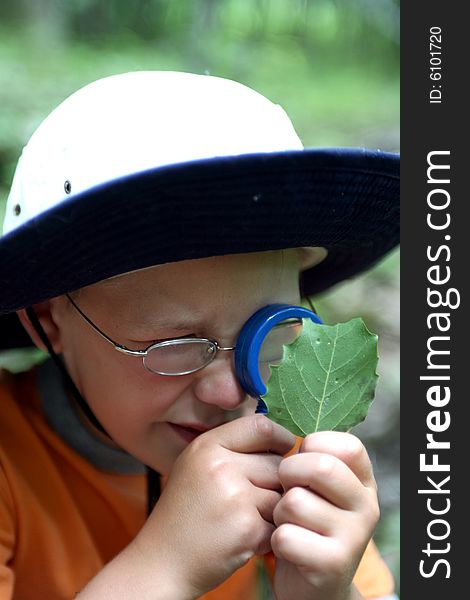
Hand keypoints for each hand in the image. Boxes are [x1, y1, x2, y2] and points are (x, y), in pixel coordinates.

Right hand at [132, 415, 294, 597]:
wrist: (162, 563)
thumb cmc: (185, 514)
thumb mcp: (196, 466)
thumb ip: (232, 448)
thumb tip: (280, 438)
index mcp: (206, 446)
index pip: (260, 426)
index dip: (279, 438)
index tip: (282, 450)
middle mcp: (219, 466)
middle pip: (277, 462)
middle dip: (274, 481)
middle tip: (251, 500)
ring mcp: (234, 496)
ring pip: (282, 493)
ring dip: (273, 509)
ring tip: (245, 519)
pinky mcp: (247, 528)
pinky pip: (279, 522)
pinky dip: (268, 534)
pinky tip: (243, 538)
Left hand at [271, 432, 378, 599]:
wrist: (314, 587)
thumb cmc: (307, 524)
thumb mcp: (317, 489)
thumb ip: (311, 459)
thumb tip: (279, 423)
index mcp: (364, 481)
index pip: (348, 444)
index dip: (314, 444)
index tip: (302, 457)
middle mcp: (366, 506)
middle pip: (322, 467)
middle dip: (289, 472)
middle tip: (284, 486)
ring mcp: (354, 537)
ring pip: (296, 502)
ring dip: (279, 511)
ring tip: (286, 521)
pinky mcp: (333, 565)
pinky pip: (287, 536)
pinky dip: (275, 540)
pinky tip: (286, 546)